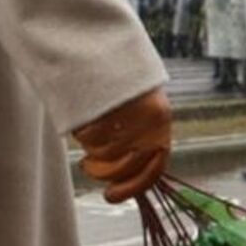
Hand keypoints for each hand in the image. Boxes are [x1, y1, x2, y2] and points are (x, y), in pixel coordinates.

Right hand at [73, 88, 172, 203]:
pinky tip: (84, 123)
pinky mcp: (107, 105)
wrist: (109, 49)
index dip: (132, 188)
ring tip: (88, 138)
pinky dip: (83, 135)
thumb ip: (138, 142)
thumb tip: (124, 182)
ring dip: (92, 151)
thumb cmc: (124, 88)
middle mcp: (152, 120)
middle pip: (123, 166)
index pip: (154, 169)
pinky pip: (90, 137)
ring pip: (105, 153)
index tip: (110, 196)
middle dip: (103, 171)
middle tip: (87, 166)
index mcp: (162, 124)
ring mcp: (130, 112)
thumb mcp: (140, 114)